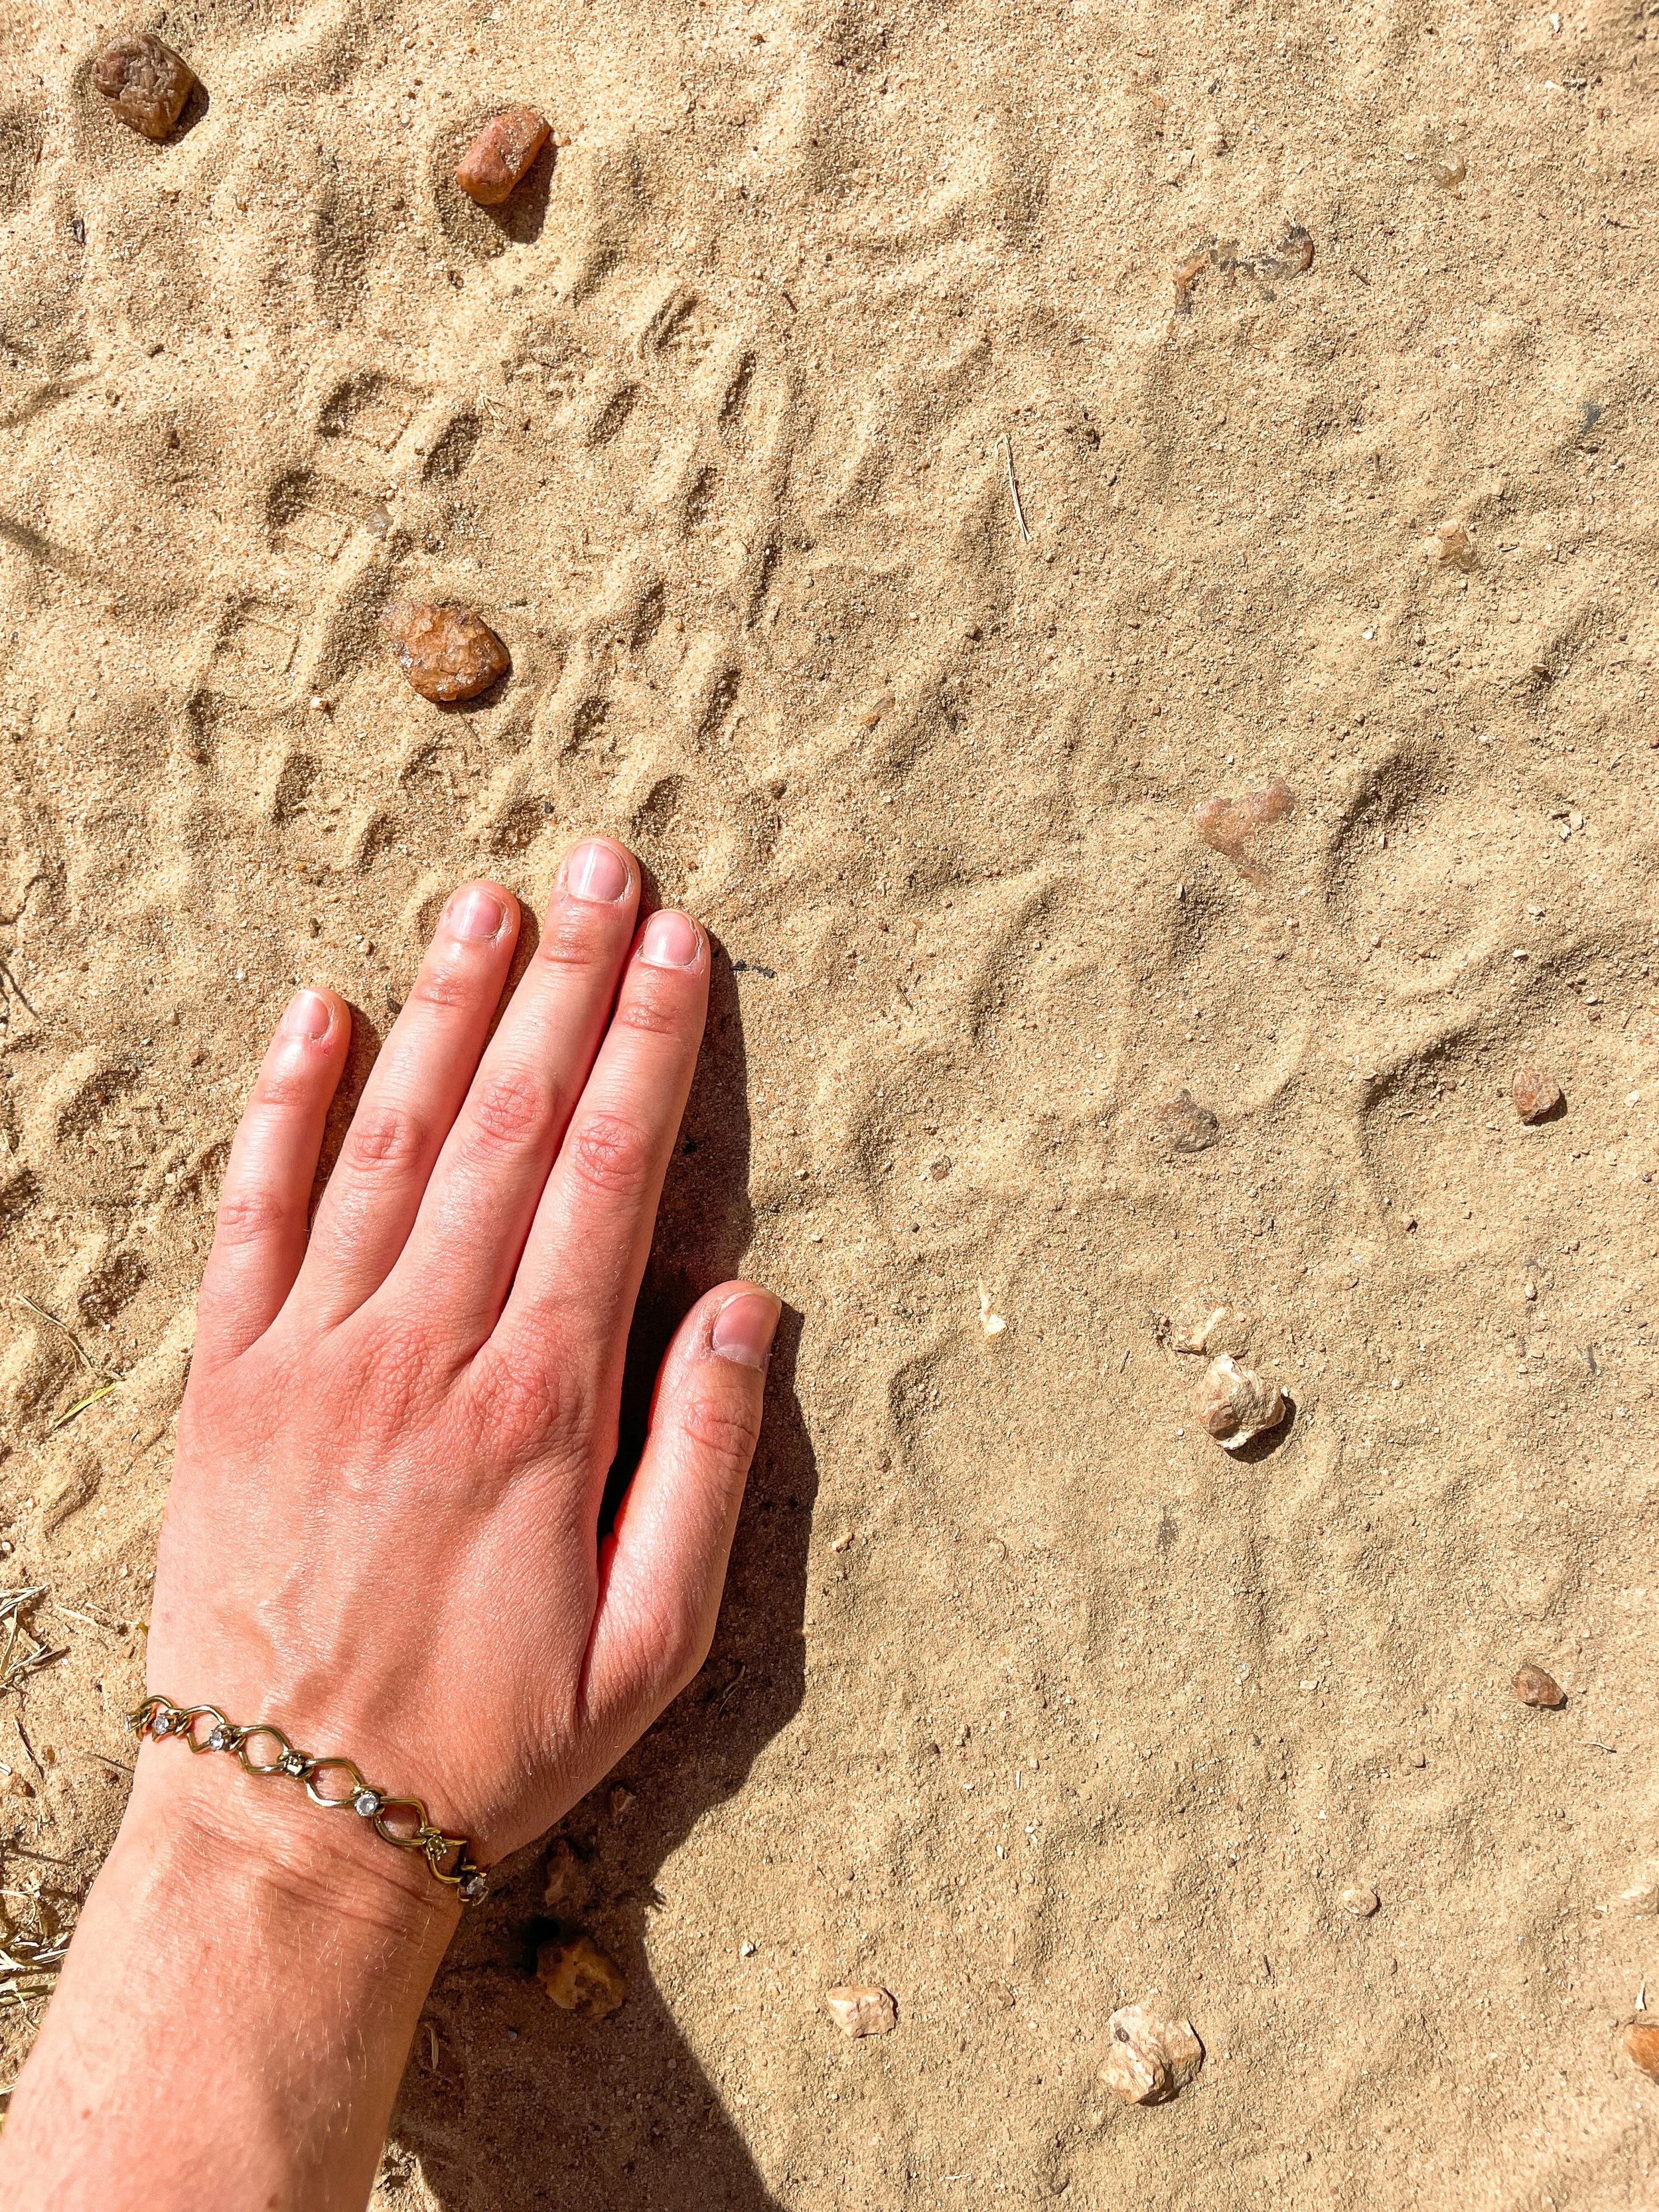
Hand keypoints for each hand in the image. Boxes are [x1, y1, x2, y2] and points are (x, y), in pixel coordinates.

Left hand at [142, 838, 777, 1891]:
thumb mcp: (652, 1646)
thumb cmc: (492, 1740)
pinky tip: (319, 1013)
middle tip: (603, 865)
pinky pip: (253, 1212)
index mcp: (541, 1406)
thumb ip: (704, 1464)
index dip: (652, 1049)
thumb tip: (746, 1303)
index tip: (681, 949)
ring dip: (448, 1010)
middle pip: (512, 1125)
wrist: (289, 1826)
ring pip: (392, 1139)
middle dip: (568, 983)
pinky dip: (283, 1105)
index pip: (610, 1179)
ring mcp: (313, 1352)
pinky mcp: (227, 1379)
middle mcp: (424, 1350)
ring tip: (490, 900)